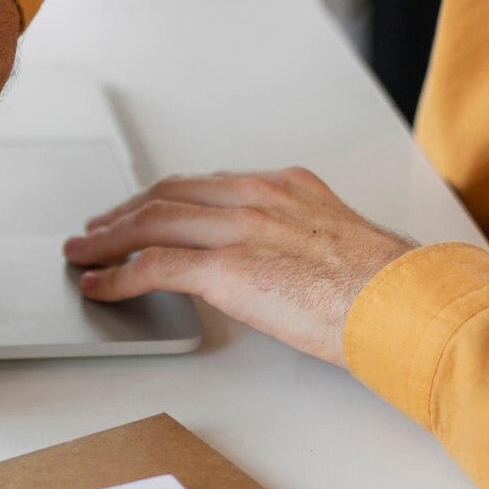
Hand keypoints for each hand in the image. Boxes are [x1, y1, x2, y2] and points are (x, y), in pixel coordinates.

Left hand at [62, 168, 415, 366]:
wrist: (406, 303)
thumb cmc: (387, 288)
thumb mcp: (341, 246)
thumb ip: (301, 243)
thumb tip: (283, 268)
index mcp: (287, 187)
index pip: (205, 185)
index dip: (162, 197)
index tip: (140, 209)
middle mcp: (259, 198)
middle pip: (168, 195)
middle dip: (124, 212)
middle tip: (96, 230)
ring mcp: (240, 230)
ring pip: (151, 223)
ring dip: (108, 240)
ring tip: (83, 255)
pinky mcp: (227, 269)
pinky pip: (153, 267)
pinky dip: (116, 276)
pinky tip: (98, 287)